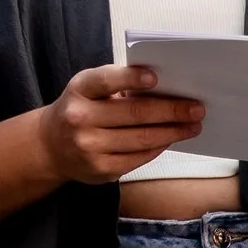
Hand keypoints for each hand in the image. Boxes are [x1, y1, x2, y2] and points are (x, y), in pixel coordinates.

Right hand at [36, 65, 206, 185]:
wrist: (50, 146)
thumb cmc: (80, 109)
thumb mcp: (88, 90)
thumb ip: (117, 86)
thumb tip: (165, 90)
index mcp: (79, 90)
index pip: (105, 81)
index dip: (130, 79)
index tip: (155, 78)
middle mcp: (80, 118)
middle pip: (134, 113)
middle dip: (171, 111)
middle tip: (197, 108)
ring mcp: (89, 147)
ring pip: (141, 139)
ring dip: (172, 132)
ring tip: (192, 126)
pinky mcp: (100, 169)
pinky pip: (138, 158)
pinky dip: (158, 148)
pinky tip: (170, 140)